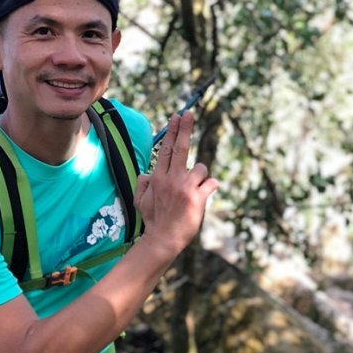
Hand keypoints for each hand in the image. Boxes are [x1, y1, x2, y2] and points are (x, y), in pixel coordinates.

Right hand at [134, 111, 218, 257]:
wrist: (163, 240)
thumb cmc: (153, 221)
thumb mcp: (140, 201)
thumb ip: (143, 184)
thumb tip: (147, 172)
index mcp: (158, 178)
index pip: (166, 149)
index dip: (173, 131)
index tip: (177, 116)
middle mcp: (171, 179)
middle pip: (180, 148)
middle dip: (184, 128)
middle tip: (188, 112)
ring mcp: (185, 187)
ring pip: (201, 168)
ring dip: (201, 177)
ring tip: (194, 192)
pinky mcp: (197, 197)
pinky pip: (212, 183)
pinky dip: (211, 188)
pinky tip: (205, 195)